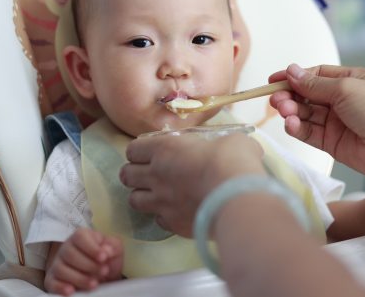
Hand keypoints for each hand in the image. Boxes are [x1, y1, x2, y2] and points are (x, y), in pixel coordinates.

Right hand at [44, 229, 123, 295]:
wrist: (102, 276)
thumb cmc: (106, 259)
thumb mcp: (115, 249)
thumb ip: (112, 246)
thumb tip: (106, 251)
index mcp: (81, 236)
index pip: (80, 237)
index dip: (91, 248)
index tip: (104, 258)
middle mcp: (66, 248)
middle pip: (70, 254)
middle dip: (88, 265)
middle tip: (104, 272)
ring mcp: (57, 264)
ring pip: (61, 269)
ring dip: (79, 278)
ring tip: (94, 284)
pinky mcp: (52, 280)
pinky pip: (52, 282)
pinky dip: (60, 287)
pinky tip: (72, 291)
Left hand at [120, 132, 264, 236]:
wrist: (238, 198)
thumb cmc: (233, 161)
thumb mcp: (230, 140)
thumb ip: (220, 143)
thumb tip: (230, 148)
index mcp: (164, 149)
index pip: (133, 149)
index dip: (140, 151)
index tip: (150, 152)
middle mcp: (156, 175)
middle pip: (127, 175)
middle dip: (134, 173)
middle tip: (149, 174)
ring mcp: (162, 202)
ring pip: (134, 200)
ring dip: (143, 196)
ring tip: (157, 194)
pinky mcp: (173, 224)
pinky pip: (158, 220)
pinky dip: (164, 216)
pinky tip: (177, 212)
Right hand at [269, 64, 364, 179]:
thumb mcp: (345, 89)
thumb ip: (314, 84)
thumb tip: (292, 71)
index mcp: (348, 80)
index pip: (313, 76)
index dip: (293, 77)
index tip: (273, 80)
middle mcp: (341, 100)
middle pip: (306, 95)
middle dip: (289, 96)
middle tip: (276, 100)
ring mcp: (336, 122)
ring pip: (305, 114)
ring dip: (291, 112)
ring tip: (284, 111)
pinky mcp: (332, 143)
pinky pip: (309, 133)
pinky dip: (298, 128)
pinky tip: (292, 124)